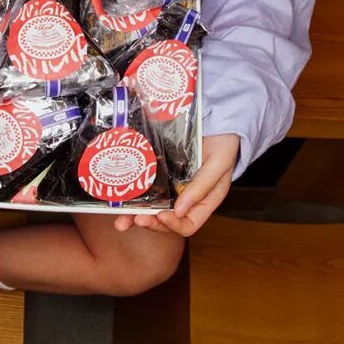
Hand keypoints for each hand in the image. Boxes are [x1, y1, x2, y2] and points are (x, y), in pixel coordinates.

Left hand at [113, 133, 240, 235]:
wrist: (217, 118)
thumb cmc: (224, 143)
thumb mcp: (219, 163)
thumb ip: (202, 187)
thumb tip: (179, 211)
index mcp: (203, 202)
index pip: (188, 224)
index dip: (173, 225)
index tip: (161, 216)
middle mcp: (185, 198)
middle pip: (165, 220)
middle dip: (149, 222)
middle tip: (132, 219)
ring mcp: (171, 186)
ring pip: (151, 206)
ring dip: (134, 214)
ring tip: (119, 219)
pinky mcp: (160, 172)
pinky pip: (146, 186)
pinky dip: (134, 193)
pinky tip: (121, 195)